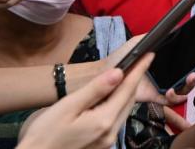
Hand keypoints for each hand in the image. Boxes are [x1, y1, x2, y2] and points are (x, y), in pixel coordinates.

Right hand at [17, 54, 153, 148]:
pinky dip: (117, 105)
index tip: (149, 54)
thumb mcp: (68, 107)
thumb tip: (119, 73)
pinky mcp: (101, 145)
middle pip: (128, 100)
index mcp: (104, 120)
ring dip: (126, 92)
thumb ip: (95, 90)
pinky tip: (112, 97)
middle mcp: (111, 132)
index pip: (128, 89)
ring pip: (124, 110)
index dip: (139, 70)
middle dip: (135, 80)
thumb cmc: (45, 134)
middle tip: (140, 61)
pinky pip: (116, 120)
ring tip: (128, 75)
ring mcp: (107, 141)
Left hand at [103, 36, 194, 105]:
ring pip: (182, 89)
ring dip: (189, 84)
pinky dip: (175, 97)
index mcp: (164, 60)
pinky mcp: (153, 96)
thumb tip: (173, 27)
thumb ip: (156, 35)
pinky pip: (169, 100)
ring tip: (189, 77)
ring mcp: (160, 85)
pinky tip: (173, 90)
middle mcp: (165, 73)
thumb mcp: (140, 41)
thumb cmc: (121, 57)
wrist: (105, 73)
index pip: (186, 60)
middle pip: (188, 75)